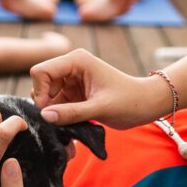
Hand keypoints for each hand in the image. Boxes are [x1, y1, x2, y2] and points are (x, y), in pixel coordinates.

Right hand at [30, 48, 169, 128]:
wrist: (145, 105)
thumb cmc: (129, 101)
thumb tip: (45, 116)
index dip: (41, 92)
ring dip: (52, 113)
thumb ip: (72, 112)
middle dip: (45, 104)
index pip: (41, 71)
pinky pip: (55, 106)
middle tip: (58, 121)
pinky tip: (69, 126)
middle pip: (41, 84)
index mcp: (77, 60)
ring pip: (46, 97)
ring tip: (66, 126)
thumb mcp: (101, 108)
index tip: (49, 112)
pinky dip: (58, 117)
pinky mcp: (73, 95)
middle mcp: (70, 68)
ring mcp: (70, 82)